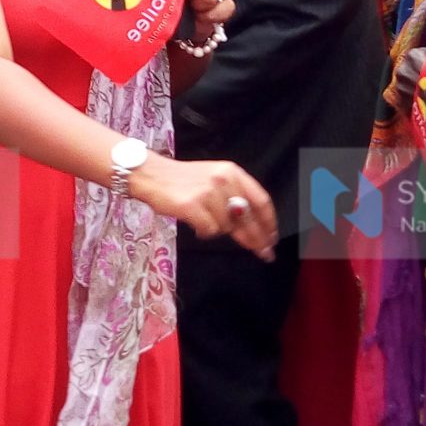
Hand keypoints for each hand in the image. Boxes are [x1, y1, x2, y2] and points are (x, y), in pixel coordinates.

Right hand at [127, 156, 275, 259]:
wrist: (152, 175)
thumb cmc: (183, 180)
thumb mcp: (214, 180)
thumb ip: (235, 198)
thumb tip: (255, 230)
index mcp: (233, 172)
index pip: (261, 201)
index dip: (269, 223)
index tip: (272, 238)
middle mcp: (223, 180)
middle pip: (249, 218)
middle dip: (258, 239)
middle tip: (264, 253)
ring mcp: (208, 193)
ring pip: (227, 227)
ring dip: (218, 229)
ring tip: (205, 219)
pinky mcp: (192, 206)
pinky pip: (209, 230)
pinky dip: (204, 232)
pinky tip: (196, 224)